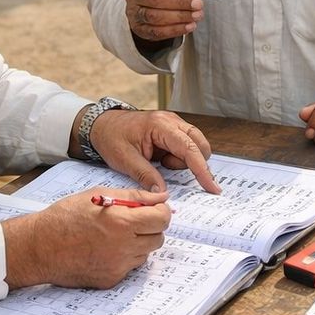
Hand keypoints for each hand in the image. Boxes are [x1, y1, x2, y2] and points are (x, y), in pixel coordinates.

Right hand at [2, 187, 169, 289]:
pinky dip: (125, 257)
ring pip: (146, 253)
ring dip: (139, 242)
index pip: (162, 219)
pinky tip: (105, 249)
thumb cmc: (66, 216)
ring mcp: (117, 266)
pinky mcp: (110, 280)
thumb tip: (161, 197)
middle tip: (135, 220)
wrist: (38, 247)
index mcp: (122, 222)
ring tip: (116, 234)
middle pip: (159, 238)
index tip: (154, 208)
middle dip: (152, 227)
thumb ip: (135, 196)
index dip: (161, 211)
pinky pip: (130, 267)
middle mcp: (123, 247)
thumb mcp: (100, 194)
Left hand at [86, 108, 219, 193]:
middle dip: (193, 163)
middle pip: (199, 144)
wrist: (102, 125)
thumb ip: (146, 176)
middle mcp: (172, 121)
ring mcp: (173, 123)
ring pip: (194, 146)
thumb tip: (162, 193)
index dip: (202, 170)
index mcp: (161, 126)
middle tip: (168, 170)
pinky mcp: (172, 129)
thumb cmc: (111, 138)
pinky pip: (185, 146)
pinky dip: (178, 157)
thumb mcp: (125, 160)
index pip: (189, 149)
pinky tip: (161, 159)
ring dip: (182, 161)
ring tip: (159, 163)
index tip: (212, 187)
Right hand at [125, 0, 202, 46]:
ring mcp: (134, 12)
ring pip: (154, 16)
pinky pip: (156, 31)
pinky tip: (189, 26)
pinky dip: (175, 30)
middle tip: (197, 4)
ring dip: (179, 16)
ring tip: (196, 15)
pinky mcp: (139, 28)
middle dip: (180, 2)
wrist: (144, 5)